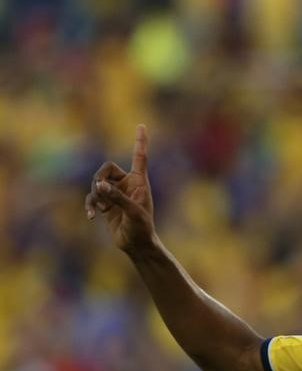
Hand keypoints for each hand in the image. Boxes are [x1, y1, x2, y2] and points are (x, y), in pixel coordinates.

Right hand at [85, 125, 155, 253]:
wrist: (137, 245)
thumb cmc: (142, 228)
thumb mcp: (133, 212)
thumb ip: (116, 197)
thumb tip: (98, 185)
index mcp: (139, 181)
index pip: (140, 157)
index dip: (140, 141)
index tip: (141, 125)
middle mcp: (127, 184)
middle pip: (107, 168)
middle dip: (99, 177)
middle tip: (100, 191)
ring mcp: (116, 193)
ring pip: (96, 183)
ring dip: (95, 195)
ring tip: (100, 209)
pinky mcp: (106, 204)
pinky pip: (92, 197)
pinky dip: (90, 205)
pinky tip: (91, 216)